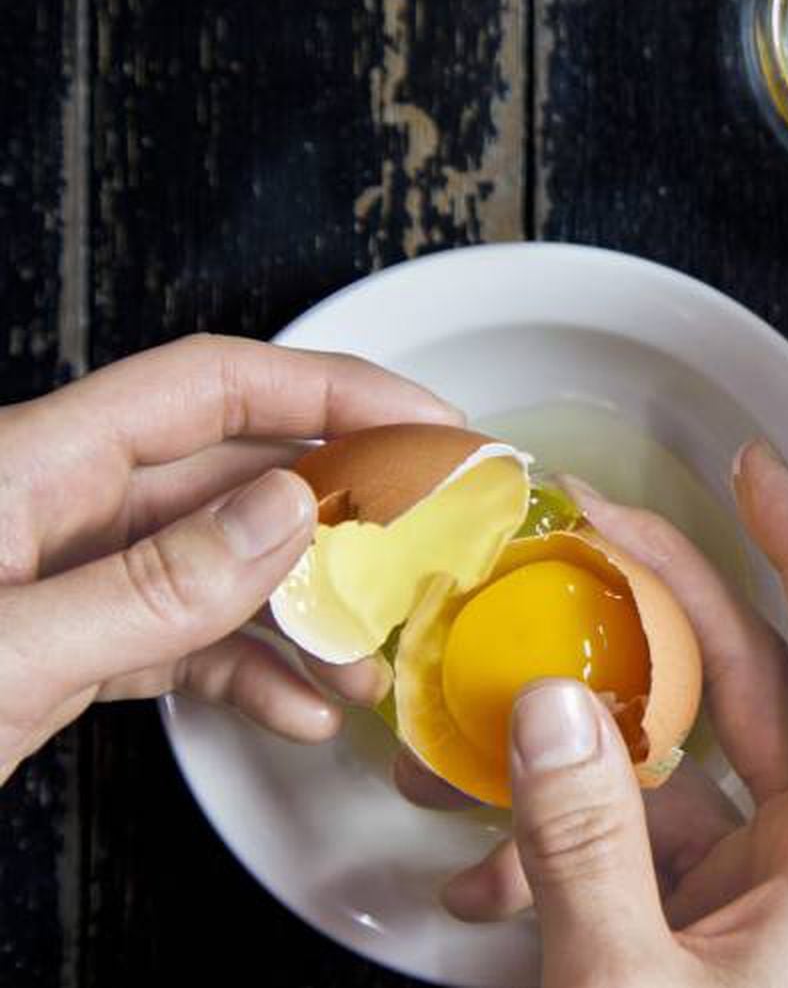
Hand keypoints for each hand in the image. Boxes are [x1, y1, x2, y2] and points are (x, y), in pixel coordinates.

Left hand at [0, 333, 458, 781]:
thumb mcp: (11, 654)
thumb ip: (153, 585)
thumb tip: (287, 511)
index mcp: (29, 465)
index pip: (212, 386)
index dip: (331, 392)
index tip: (428, 426)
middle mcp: (51, 507)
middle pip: (231, 472)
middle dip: (342, 510)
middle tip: (434, 539)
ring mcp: (58, 581)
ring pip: (216, 565)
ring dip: (305, 611)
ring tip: (370, 662)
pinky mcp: (58, 652)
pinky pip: (178, 640)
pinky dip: (247, 673)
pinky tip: (300, 712)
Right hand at [397, 442, 787, 986]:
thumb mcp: (625, 987)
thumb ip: (583, 845)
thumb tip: (551, 713)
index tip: (757, 473)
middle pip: (756, 688)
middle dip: (664, 604)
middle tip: (592, 532)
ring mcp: (767, 902)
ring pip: (684, 774)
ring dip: (582, 746)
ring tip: (486, 713)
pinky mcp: (712, 942)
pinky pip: (647, 854)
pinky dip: (566, 846)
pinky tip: (485, 870)